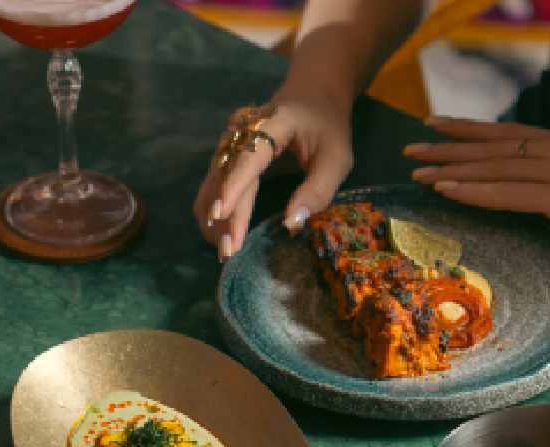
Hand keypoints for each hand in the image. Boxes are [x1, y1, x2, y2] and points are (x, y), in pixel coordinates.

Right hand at [193, 89, 353, 260]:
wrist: (312, 92)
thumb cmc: (327, 125)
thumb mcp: (337, 157)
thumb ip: (318, 189)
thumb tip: (292, 224)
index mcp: (271, 124)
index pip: (248, 158)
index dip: (234, 187)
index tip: (221, 214)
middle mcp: (241, 130)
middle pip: (225, 175)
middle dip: (225, 215)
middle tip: (228, 251)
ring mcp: (230, 141)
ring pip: (212, 181)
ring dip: (214, 216)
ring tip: (223, 248)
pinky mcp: (226, 154)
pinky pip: (213, 183)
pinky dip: (213, 208)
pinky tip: (220, 233)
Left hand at [403, 118, 549, 270]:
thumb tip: (543, 196)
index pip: (511, 135)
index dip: (471, 132)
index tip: (438, 127)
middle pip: (493, 146)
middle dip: (448, 146)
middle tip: (410, 146)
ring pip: (494, 167)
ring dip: (451, 168)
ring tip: (416, 169)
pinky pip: (509, 194)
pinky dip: (474, 191)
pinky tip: (446, 190)